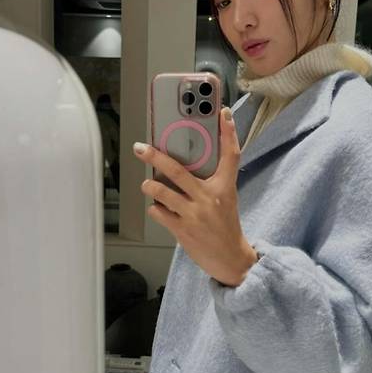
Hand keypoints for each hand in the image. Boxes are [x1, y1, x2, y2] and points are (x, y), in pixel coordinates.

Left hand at [133, 107, 257, 286]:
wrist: (231, 259)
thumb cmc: (225, 225)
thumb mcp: (226, 198)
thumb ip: (212, 180)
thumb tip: (188, 162)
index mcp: (224, 187)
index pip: (230, 155)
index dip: (228, 133)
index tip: (223, 113)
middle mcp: (209, 198)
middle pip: (178, 171)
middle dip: (155, 157)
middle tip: (141, 148)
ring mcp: (194, 215)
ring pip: (162, 193)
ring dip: (149, 187)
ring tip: (147, 184)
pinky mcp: (183, 230)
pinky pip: (159, 213)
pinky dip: (155, 209)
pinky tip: (159, 209)